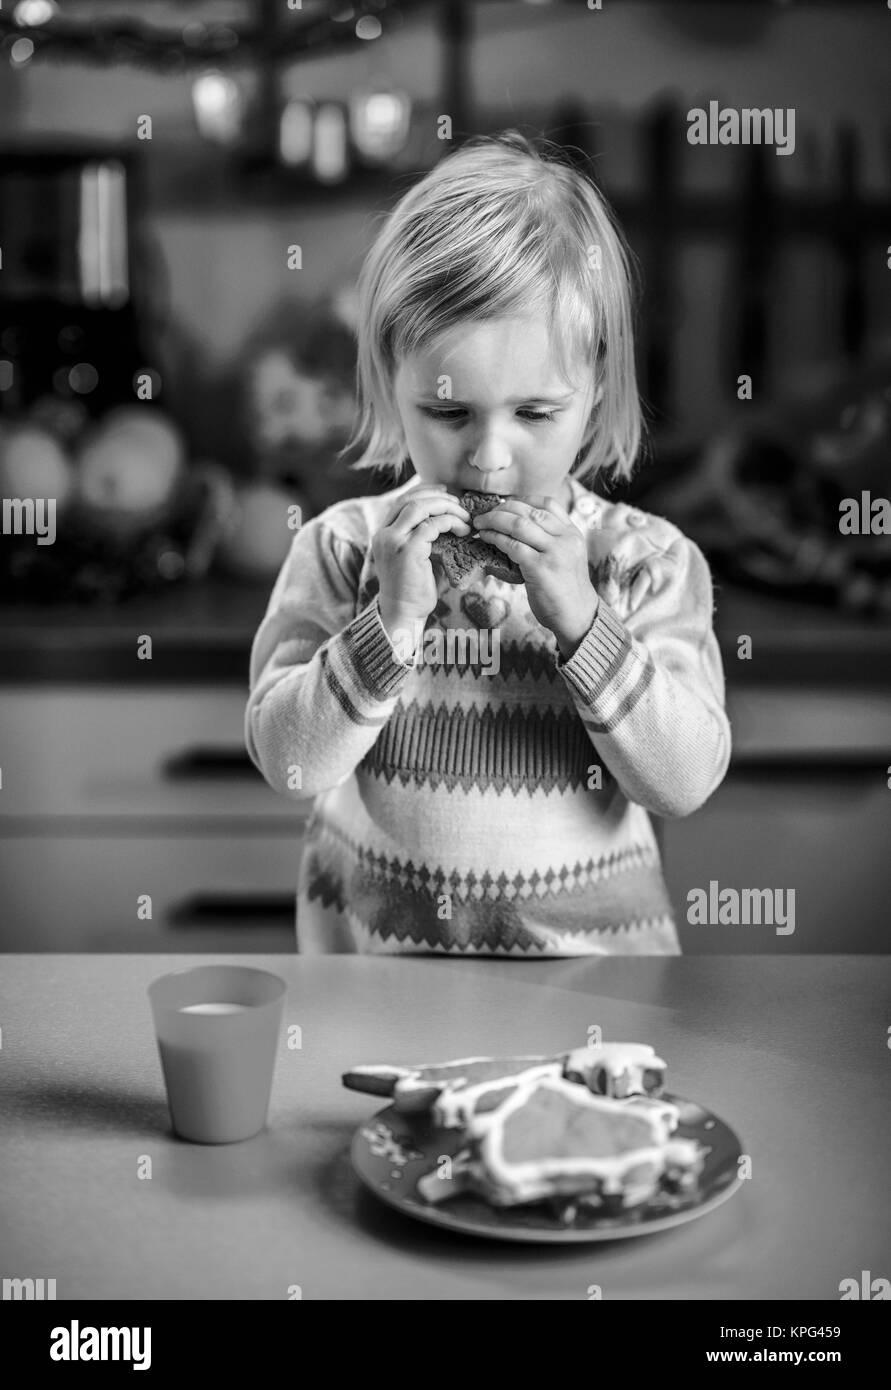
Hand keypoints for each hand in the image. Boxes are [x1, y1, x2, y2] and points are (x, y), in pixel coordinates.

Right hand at [372, 484, 469, 647]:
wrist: (403, 614)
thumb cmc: (414, 590)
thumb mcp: (419, 557)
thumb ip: (429, 538)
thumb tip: (454, 521)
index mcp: (384, 533)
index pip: (402, 501)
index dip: (425, 492)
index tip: (446, 493)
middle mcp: (384, 534)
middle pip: (410, 499)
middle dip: (439, 497)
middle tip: (460, 503)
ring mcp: (393, 541)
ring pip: (420, 507)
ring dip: (446, 507)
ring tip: (465, 517)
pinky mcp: (407, 551)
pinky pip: (432, 525)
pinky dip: (450, 522)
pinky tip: (463, 531)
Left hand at [472, 493, 598, 658]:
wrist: (578, 616)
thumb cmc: (566, 589)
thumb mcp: (566, 557)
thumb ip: (550, 541)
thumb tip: (516, 528)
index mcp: (572, 533)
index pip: (548, 503)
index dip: (521, 500)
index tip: (503, 505)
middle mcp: (565, 538)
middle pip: (529, 511)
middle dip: (501, 508)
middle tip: (484, 514)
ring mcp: (554, 552)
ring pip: (518, 524)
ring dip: (493, 520)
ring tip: (479, 524)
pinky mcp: (541, 568)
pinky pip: (512, 545)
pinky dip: (495, 538)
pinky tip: (485, 538)